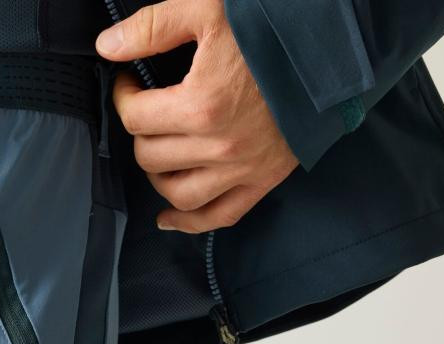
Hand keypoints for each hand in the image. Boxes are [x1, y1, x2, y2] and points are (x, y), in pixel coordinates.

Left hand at [96, 0, 297, 232]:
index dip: (124, 97)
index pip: (135, 117)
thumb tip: (107, 46)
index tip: (129, 85)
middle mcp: (219, 146)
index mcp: (201, 105)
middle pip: (151, 156)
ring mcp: (241, 169)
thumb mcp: (209, 10)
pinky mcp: (262, 181)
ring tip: (158, 154)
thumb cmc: (275, 26)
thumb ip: (153, 28)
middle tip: (148, 112)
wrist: (335, 47)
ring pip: (177, 193)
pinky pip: (218, 216)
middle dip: (141, 132)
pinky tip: (167, 219)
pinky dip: (189, 222)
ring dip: (158, 176)